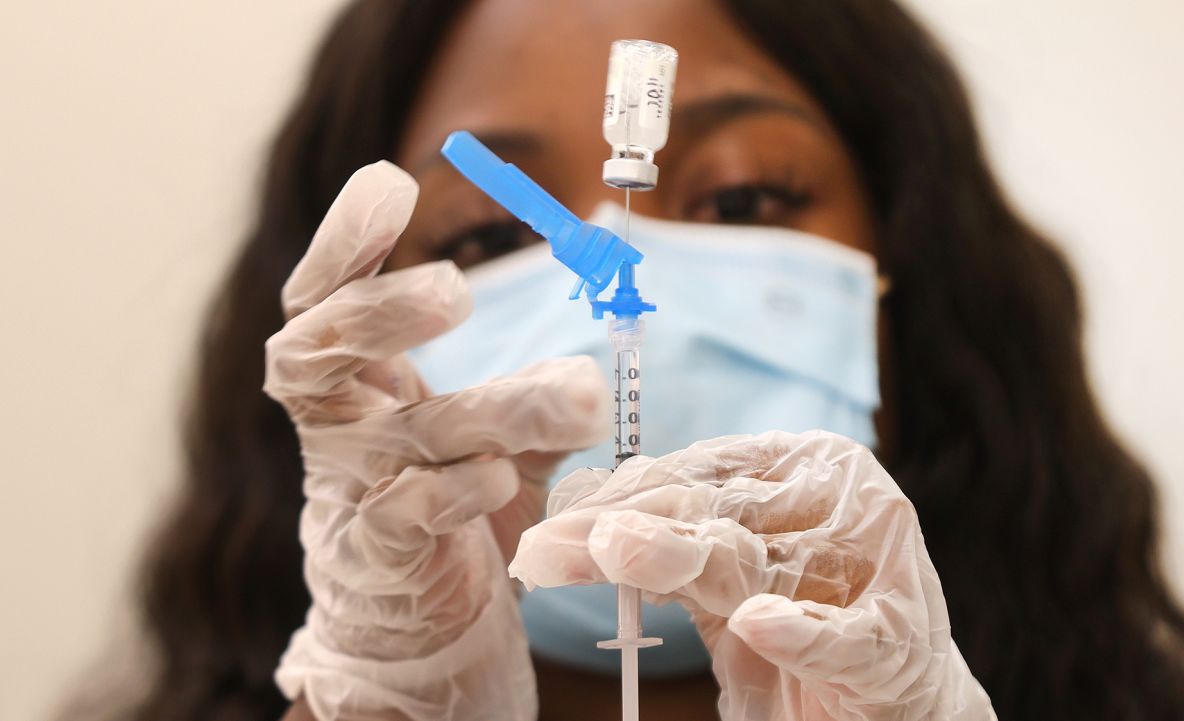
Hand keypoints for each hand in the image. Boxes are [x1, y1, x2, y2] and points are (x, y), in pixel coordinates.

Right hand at [264, 161, 610, 720]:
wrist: (413, 615)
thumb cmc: (450, 497)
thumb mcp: (494, 432)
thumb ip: (538, 397)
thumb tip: (590, 378)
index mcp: (355, 375)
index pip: (325, 297)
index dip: (344, 241)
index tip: (390, 183)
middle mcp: (337, 424)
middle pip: (316, 353)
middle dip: (379, 313)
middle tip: (455, 290)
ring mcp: (349, 490)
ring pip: (400, 435)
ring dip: (487, 411)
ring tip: (574, 400)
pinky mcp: (376, 556)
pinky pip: (404, 516)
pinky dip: (454, 494)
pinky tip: (498, 478)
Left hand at [510, 430, 994, 720]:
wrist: (894, 698)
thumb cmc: (802, 618)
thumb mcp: (727, 575)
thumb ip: (673, 536)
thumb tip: (577, 501)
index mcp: (804, 466)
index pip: (699, 469)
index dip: (620, 493)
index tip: (551, 521)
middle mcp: (842, 500)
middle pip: (714, 509)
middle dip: (623, 527)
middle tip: (549, 545)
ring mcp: (875, 567)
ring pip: (758, 562)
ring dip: (682, 557)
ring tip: (617, 550)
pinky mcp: (896, 643)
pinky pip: (840, 637)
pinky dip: (799, 633)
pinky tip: (757, 627)